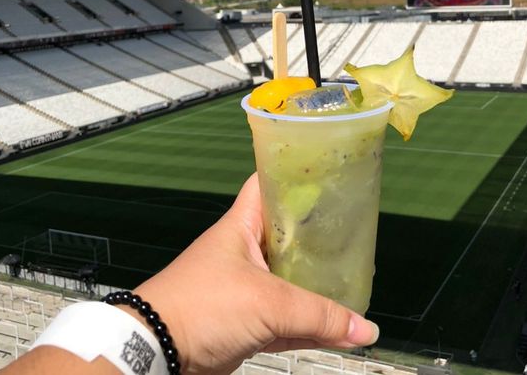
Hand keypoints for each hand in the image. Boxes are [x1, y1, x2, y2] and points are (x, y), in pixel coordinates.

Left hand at [133, 173, 378, 374]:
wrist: (160, 350)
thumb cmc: (206, 305)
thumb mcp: (267, 303)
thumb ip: (318, 316)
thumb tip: (366, 329)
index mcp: (244, 225)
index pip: (269, 184)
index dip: (296, 176)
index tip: (329, 175)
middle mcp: (247, 249)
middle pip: (289, 234)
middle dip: (319, 235)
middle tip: (353, 230)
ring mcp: (249, 286)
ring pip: (292, 278)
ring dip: (318, 283)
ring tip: (355, 276)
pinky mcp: (250, 319)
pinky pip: (288, 317)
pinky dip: (311, 322)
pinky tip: (340, 327)